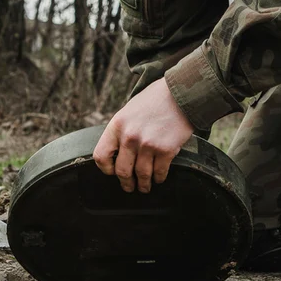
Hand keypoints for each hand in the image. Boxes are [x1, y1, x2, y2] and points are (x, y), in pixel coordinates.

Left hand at [93, 77, 193, 192]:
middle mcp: (130, 137)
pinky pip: (159, 172)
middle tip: (130, 187)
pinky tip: (159, 178)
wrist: (179, 93)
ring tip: (145, 187)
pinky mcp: (166, 150)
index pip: (101, 156)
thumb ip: (121, 131)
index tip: (112, 172)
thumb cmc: (154, 100)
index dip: (106, 169)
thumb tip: (118, 153)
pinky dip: (159, 178)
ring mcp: (148, 144)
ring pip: (142, 175)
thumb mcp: (128, 111)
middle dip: (126, 183)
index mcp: (117, 125)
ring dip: (144, 185)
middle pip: (122, 171)